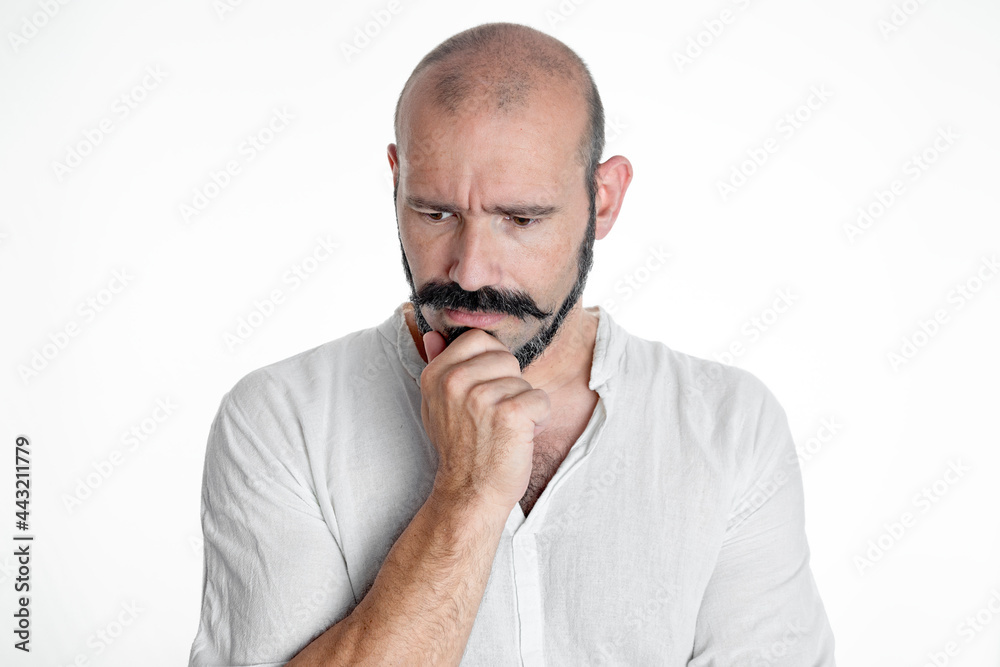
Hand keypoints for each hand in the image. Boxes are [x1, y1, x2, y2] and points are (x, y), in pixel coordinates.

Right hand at [420, 328, 550, 512]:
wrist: (469, 492)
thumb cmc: (461, 449)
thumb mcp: (438, 405)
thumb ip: (440, 367)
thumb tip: (435, 334)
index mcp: (436, 374)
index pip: (478, 339)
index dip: (491, 363)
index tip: (485, 391)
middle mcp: (455, 382)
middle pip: (506, 358)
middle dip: (509, 386)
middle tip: (494, 416)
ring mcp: (481, 397)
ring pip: (525, 382)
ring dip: (523, 407)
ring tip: (504, 430)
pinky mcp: (509, 414)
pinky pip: (541, 400)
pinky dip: (538, 421)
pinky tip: (519, 438)